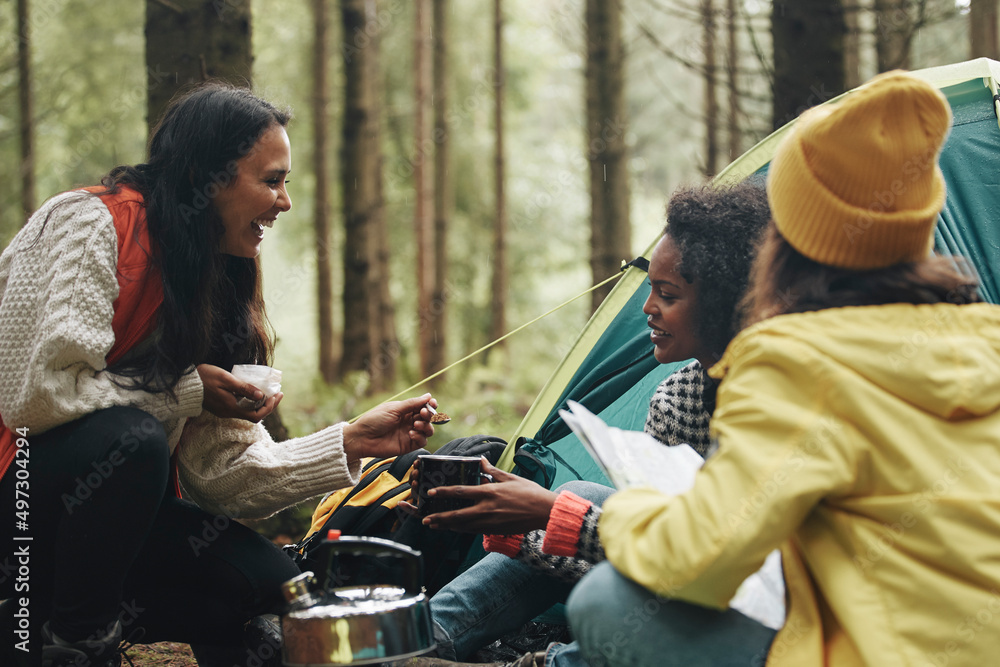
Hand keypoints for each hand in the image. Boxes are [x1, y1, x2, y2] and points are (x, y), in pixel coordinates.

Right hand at [196, 364, 282, 422]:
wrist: (184, 383)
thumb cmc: (204, 377)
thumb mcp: (226, 379)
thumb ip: (243, 387)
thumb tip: (261, 395)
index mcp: (231, 407)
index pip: (256, 415)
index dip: (270, 407)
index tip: (278, 394)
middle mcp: (228, 412)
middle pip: (254, 415)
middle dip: (268, 405)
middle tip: (278, 393)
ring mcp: (224, 411)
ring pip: (247, 412)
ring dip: (260, 404)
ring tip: (269, 391)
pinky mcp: (221, 407)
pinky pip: (240, 407)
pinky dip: (250, 401)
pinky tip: (253, 392)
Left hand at [343, 394, 435, 458]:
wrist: (362, 438)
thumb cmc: (374, 420)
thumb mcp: (393, 409)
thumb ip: (412, 404)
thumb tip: (428, 395)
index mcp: (405, 410)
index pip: (423, 406)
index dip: (430, 405)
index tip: (432, 403)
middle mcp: (409, 421)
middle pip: (428, 418)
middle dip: (428, 415)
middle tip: (423, 413)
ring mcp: (410, 433)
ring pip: (428, 430)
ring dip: (426, 426)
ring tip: (416, 425)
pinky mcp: (409, 445)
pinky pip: (422, 441)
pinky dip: (420, 437)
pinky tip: (411, 434)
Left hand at [420, 459, 558, 534]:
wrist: (544, 512)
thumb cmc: (529, 492)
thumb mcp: (510, 478)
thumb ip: (492, 471)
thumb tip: (480, 460)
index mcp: (489, 493)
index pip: (461, 492)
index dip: (444, 493)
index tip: (431, 493)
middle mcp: (487, 509)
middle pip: (457, 515)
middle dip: (439, 517)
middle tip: (425, 519)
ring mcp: (490, 522)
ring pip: (463, 526)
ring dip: (447, 526)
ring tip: (434, 525)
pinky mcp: (494, 530)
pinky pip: (473, 531)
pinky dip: (461, 529)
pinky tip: (453, 528)